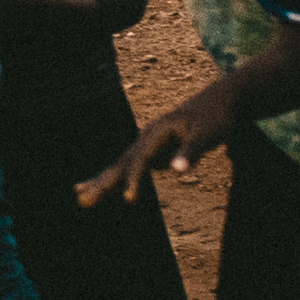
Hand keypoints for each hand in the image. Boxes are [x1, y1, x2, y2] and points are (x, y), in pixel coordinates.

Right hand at [82, 89, 230, 206]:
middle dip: (103, 182)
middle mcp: (148, 137)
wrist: (219, 101)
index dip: (134, 178)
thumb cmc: (215, 117)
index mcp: (158, 131)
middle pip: (122, 162)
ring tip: (80, 195)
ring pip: (122, 165)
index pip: (141, 159)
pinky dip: (115, 179)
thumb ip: (191, 151)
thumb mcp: (208, 133)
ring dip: (103, 181)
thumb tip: (177, 170)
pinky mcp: (153, 152)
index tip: (129, 198)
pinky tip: (99, 187)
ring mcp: (148, 145)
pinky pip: (130, 168)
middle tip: (82, 199)